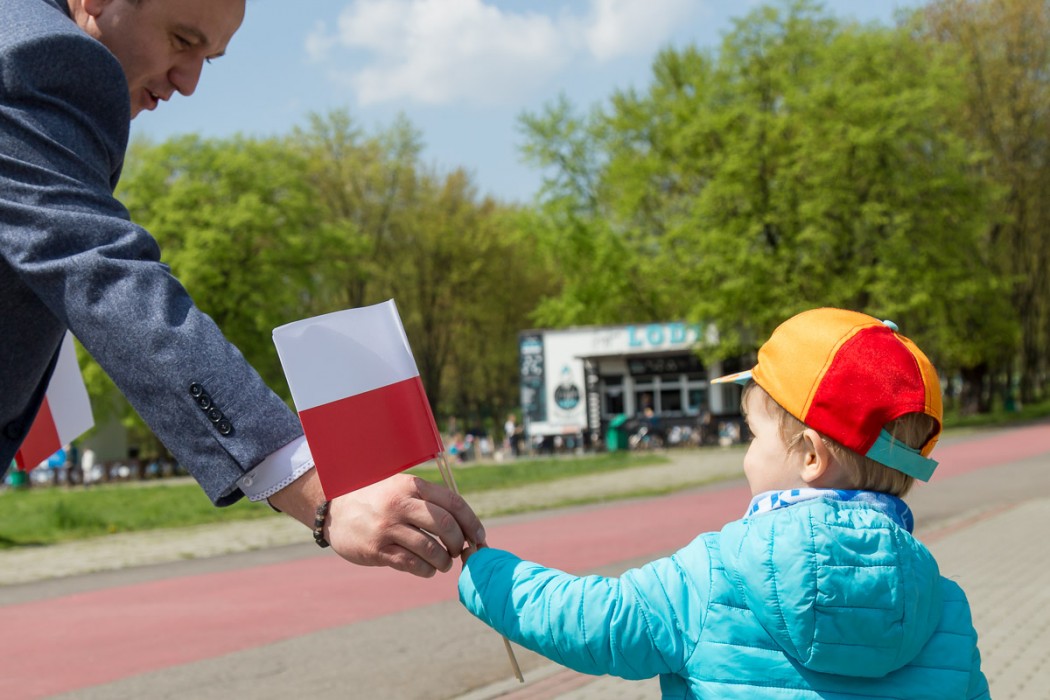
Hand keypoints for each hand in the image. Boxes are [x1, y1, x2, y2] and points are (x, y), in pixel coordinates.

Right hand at [326, 473, 485, 576]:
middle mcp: (400, 504)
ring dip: (444, 561)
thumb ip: (428, 501)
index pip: (453, 503)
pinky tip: (427, 569)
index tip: (480, 536)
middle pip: (445, 526)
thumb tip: (465, 525)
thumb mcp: (401, 488)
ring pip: (431, 549)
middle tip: (459, 551)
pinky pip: (412, 564)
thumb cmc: (377, 499)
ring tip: (443, 563)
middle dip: (460, 543)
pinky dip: (426, 570)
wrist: (333, 510)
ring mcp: (388, 528)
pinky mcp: (377, 550)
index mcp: (411, 486)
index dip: (472, 522)